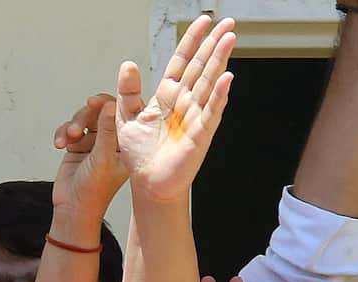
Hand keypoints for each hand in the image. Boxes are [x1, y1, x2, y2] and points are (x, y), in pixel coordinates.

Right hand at [51, 94, 127, 220]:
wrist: (73, 209)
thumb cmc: (94, 190)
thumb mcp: (103, 157)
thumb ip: (106, 130)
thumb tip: (110, 105)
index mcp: (126, 144)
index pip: (121, 115)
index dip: (109, 104)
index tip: (95, 102)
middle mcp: (111, 142)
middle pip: (99, 113)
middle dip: (85, 117)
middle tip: (77, 126)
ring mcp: (94, 144)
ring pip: (83, 120)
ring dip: (72, 126)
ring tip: (68, 139)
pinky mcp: (78, 148)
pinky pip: (69, 130)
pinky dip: (63, 134)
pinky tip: (60, 145)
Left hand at [116, 16, 235, 202]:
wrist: (148, 183)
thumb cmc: (140, 155)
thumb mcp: (127, 117)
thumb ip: (127, 91)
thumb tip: (128, 64)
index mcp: (167, 95)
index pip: (181, 62)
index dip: (192, 41)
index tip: (203, 21)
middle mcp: (184, 102)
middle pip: (200, 66)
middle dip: (213, 43)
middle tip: (228, 22)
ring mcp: (195, 115)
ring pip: (208, 82)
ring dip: (220, 60)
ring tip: (230, 38)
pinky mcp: (200, 133)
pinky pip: (211, 111)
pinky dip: (218, 95)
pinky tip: (227, 77)